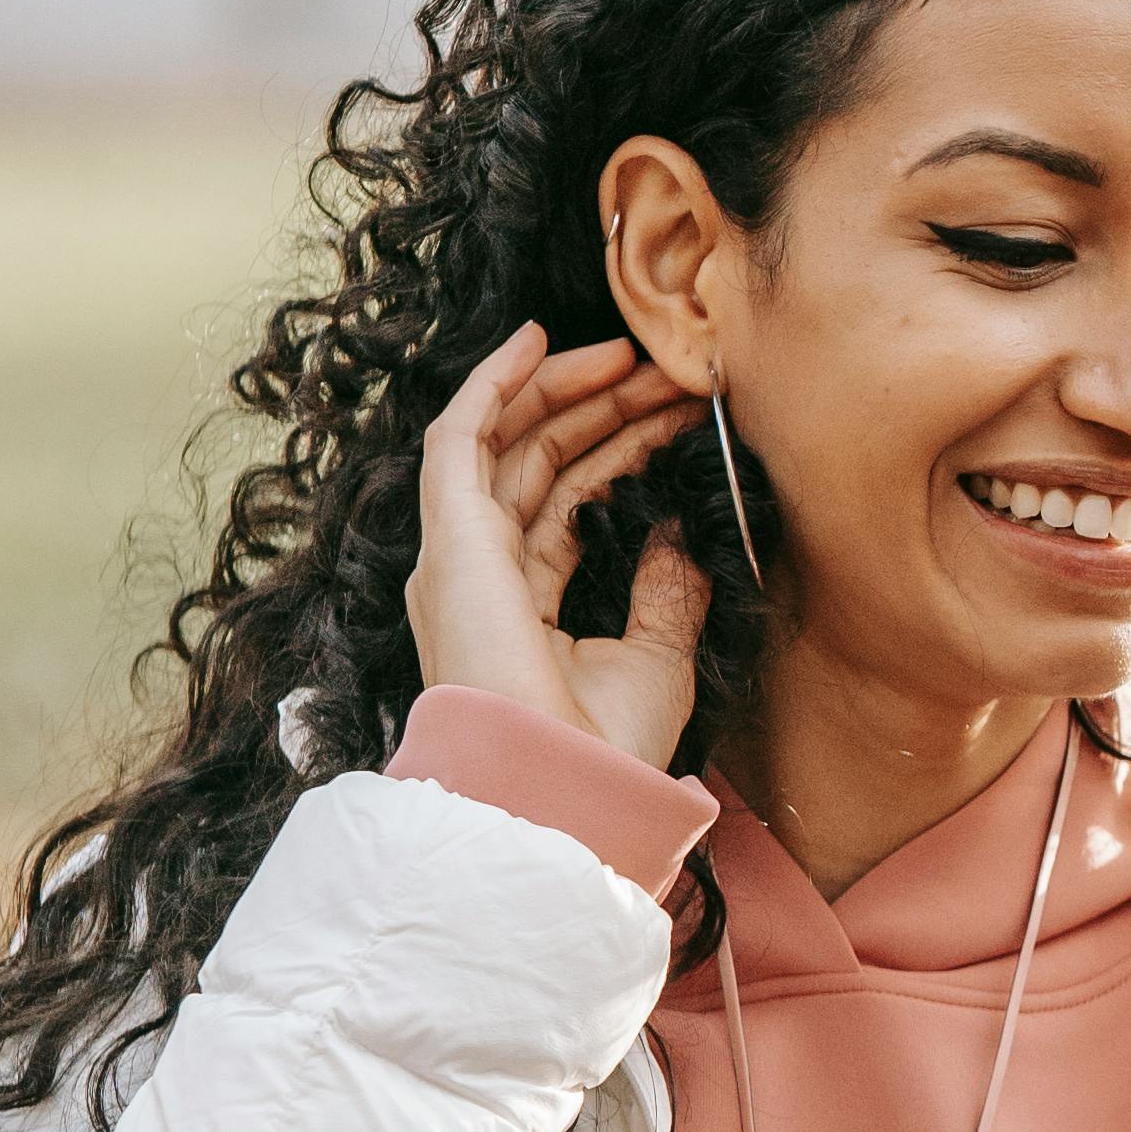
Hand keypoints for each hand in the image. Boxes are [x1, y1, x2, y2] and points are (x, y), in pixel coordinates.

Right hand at [411, 328, 709, 765]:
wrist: (563, 790)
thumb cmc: (604, 752)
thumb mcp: (657, 658)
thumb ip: (666, 589)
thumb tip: (679, 525)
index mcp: (519, 607)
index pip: (564, 505)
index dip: (617, 452)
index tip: (674, 415)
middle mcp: (479, 576)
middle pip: (536, 466)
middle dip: (600, 411)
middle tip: (664, 371)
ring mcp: (458, 557)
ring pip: (504, 443)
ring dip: (563, 389)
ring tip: (628, 352)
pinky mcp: (450, 541)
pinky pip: (461, 438)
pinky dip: (495, 383)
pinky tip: (536, 341)